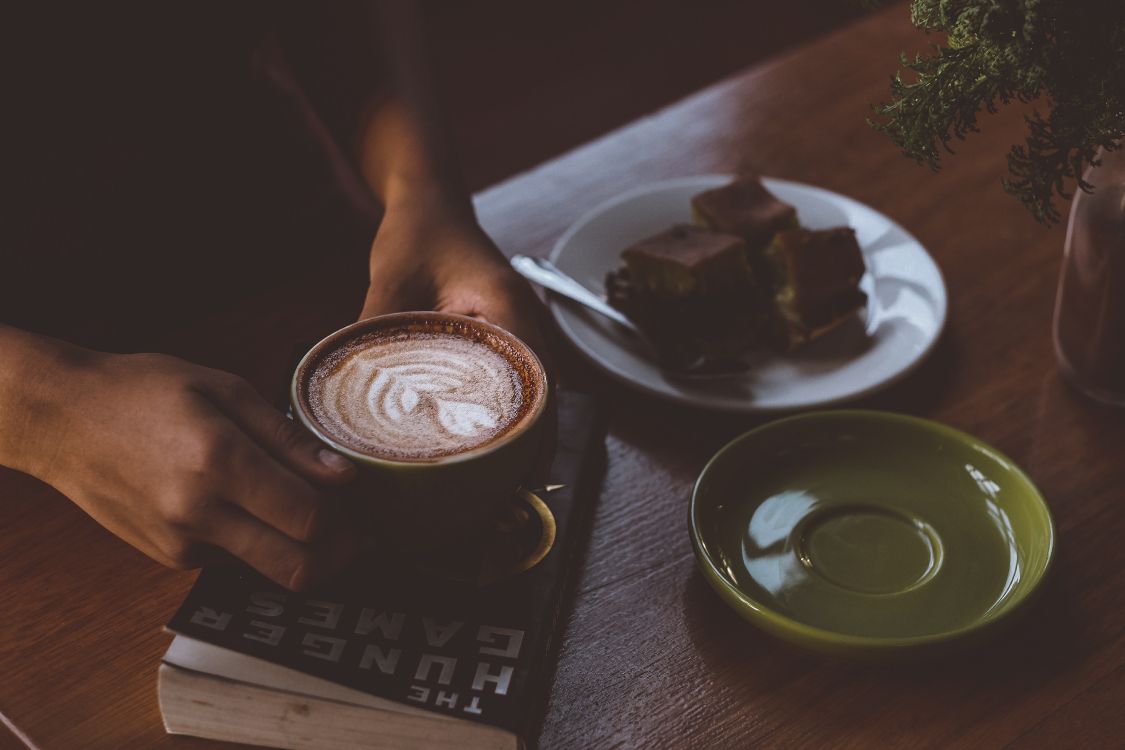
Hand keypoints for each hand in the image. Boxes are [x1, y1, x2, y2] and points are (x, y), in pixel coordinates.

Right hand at [33, 350, 359, 589]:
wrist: (62, 419)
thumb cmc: (144, 391)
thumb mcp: (223, 389)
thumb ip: (287, 438)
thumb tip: (342, 475)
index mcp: (219, 461)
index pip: (309, 518)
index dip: (347, 518)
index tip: (361, 501)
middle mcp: (199, 513)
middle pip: (296, 567)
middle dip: (338, 556)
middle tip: (357, 532)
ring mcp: (181, 543)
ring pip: (268, 568)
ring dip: (297, 548)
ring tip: (303, 507)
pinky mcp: (169, 557)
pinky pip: (235, 559)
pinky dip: (256, 540)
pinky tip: (248, 505)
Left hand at [359, 205, 556, 483]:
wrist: (430, 202)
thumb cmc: (416, 234)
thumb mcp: (391, 282)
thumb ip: (378, 333)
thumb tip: (353, 394)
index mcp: (507, 306)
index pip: (534, 378)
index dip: (534, 430)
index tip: (524, 471)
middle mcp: (526, 321)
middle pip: (544, 396)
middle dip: (534, 445)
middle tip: (513, 493)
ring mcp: (521, 329)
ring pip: (535, 393)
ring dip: (526, 434)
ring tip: (507, 482)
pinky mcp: (506, 337)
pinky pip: (517, 383)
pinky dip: (511, 415)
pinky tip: (491, 445)